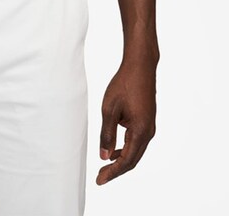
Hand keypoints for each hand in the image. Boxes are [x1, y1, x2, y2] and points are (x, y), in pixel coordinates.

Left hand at [97, 57, 156, 184]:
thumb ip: (107, 133)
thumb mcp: (110, 109)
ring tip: (105, 166)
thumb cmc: (124, 84)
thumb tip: (104, 156)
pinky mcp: (147, 120)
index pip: (126, 160)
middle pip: (133, 159)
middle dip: (116, 170)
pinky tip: (114, 149)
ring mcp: (149, 126)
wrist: (140, 66)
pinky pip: (137, 141)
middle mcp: (148, 132)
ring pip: (136, 151)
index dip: (113, 172)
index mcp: (140, 131)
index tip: (99, 181)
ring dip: (121, 160)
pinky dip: (126, 149)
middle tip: (100, 177)